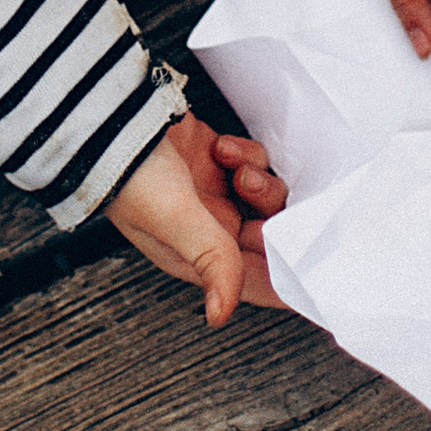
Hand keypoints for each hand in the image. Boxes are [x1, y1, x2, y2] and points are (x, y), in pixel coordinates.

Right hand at [107, 113, 288, 326]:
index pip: (254, 282)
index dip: (286, 276)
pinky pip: (255, 163)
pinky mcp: (219, 159)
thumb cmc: (129, 173)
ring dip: (259, 181)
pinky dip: (248, 154)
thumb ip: (211, 258)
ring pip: (267, 199)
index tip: (314, 266)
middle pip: (269, 238)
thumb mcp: (174, 219)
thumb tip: (221, 314)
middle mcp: (209, 230)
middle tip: (257, 201)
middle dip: (272, 218)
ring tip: (235, 168)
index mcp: (196, 259)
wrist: (116, 116)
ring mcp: (216, 193)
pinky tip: (222, 148)